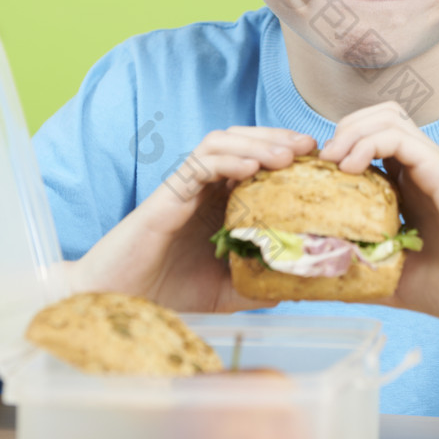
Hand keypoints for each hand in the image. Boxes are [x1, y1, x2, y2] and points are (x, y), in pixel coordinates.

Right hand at [66, 127, 316, 311]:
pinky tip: (252, 168)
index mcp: (221, 200)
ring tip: (287, 155)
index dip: (288, 153)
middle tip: (311, 146)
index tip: (319, 160)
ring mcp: (185, 186)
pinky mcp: (167, 194)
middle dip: (279, 138)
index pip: (257, 158)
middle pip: (244, 140)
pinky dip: (227, 159)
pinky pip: (199, 163)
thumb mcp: (226, 290)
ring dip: (257, 142)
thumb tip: (297, 284)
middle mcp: (204, 186)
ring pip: (222, 142)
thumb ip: (257, 282)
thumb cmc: (168, 290)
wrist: (120, 301)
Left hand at [319, 102, 438, 341]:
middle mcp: (423, 167)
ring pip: (387, 116)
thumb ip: (365, 275)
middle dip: (343, 130)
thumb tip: (323, 285)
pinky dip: (368, 142)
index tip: (318, 174)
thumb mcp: (399, 279)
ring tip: (333, 160)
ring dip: (352, 130)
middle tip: (322, 162)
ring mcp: (434, 164)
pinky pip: (400, 136)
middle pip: (378, 116)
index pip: (373, 139)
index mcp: (414, 185)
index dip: (342, 145)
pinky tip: (351, 167)